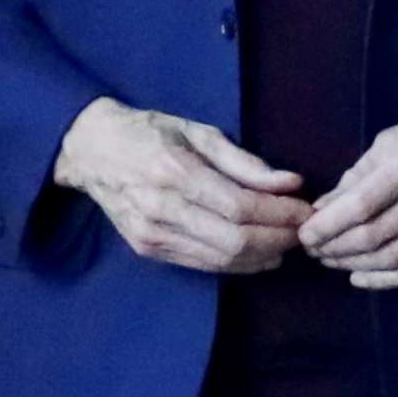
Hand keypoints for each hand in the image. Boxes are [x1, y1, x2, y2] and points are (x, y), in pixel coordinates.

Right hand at [52, 97, 311, 272]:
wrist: (91, 151)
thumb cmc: (151, 132)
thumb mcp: (199, 131)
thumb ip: (245, 161)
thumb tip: (291, 182)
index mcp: (175, 172)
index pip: (240, 207)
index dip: (279, 214)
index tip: (306, 210)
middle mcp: (161, 209)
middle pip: (234, 240)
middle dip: (277, 239)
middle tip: (303, 231)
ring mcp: (152, 234)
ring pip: (220, 259)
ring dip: (262, 256)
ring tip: (287, 243)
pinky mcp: (148, 249)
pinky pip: (202, 265)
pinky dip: (238, 265)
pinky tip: (261, 255)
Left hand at [298, 75, 397, 288]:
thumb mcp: (397, 136)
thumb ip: (359, 173)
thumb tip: (324, 208)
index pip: (358, 206)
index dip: (325, 226)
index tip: (304, 233)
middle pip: (373, 237)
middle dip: (334, 248)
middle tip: (313, 249)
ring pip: (393, 258)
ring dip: (354, 264)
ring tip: (331, 260)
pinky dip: (386, 279)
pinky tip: (361, 276)